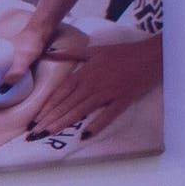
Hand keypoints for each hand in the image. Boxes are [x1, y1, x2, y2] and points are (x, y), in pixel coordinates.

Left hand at [24, 35, 161, 138]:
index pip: (60, 93)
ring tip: (49, 134)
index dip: (46, 107)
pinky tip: (84, 135)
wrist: (151, 54)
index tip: (33, 120)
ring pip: (81, 110)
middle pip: (66, 104)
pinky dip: (97, 124)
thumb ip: (71, 54)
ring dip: (64, 123)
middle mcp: (92, 84)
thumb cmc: (122, 53)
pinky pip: (108, 114)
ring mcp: (108, 92)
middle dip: (48, 120)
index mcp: (84, 73)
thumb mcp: (95, 50)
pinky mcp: (123, 99)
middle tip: (34, 134)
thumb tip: (49, 53)